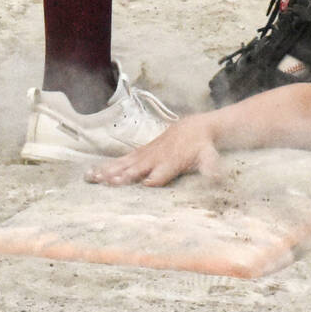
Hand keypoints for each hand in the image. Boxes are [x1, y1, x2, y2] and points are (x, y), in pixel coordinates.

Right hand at [87, 116, 218, 186]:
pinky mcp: (140, 152)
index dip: (151, 179)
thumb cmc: (202, 146)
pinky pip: (122, 160)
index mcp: (171, 163)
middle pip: (137, 169)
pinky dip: (107, 165)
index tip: (141, 184)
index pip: (159, 175)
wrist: (195, 127)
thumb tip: (218, 178)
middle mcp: (156, 159)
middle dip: (123, 175)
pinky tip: (93, 172)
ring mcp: (146, 154)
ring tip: (92, 178)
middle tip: (107, 181)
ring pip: (125, 164)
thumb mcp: (210, 157)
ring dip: (108, 170)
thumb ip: (211, 168)